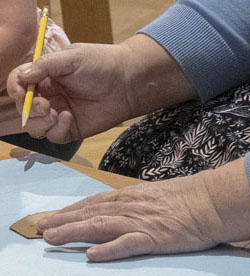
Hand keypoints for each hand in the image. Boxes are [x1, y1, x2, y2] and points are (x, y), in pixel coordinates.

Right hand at [7, 43, 131, 142]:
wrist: (128, 82)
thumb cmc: (102, 64)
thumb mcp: (71, 57)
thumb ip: (45, 66)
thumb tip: (23, 77)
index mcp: (47, 77)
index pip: (20, 84)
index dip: (15, 88)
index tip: (20, 91)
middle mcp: (51, 96)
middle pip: (24, 109)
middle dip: (28, 109)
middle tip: (43, 105)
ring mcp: (61, 114)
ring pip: (35, 127)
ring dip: (38, 122)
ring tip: (54, 113)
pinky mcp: (73, 129)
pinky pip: (55, 136)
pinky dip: (56, 130)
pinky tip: (69, 117)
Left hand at [37, 175, 222, 261]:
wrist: (210, 200)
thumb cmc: (187, 196)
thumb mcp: (157, 193)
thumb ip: (138, 200)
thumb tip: (123, 206)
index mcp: (132, 196)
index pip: (95, 202)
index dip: (72, 210)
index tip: (55, 216)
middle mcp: (130, 206)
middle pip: (91, 213)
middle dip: (64, 221)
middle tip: (43, 228)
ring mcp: (141, 221)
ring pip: (101, 226)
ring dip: (75, 232)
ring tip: (54, 238)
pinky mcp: (154, 237)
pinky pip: (127, 244)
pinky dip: (109, 250)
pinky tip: (93, 255)